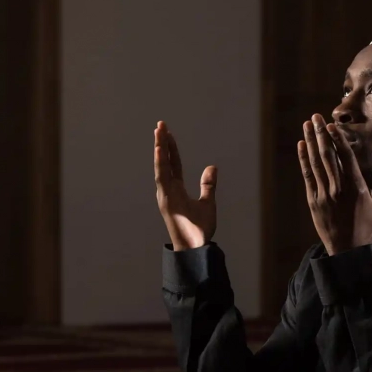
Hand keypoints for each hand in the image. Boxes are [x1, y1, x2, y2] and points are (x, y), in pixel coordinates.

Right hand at [153, 121, 216, 250]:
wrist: (196, 246)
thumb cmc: (199, 229)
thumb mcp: (208, 202)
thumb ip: (208, 185)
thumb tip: (212, 167)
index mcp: (176, 189)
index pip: (173, 164)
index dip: (171, 148)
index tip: (168, 133)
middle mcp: (168, 190)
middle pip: (165, 161)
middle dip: (162, 142)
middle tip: (160, 124)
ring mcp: (165, 194)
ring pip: (161, 166)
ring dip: (159, 147)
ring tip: (158, 130)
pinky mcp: (165, 199)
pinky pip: (162, 177)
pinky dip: (160, 162)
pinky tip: (159, 148)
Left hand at [298, 114, 371, 255]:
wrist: (347, 250)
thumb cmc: (368, 227)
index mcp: (356, 187)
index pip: (345, 157)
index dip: (337, 139)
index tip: (331, 125)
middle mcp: (338, 188)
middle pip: (328, 156)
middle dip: (321, 134)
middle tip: (316, 117)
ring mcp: (324, 194)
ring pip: (316, 163)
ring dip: (310, 142)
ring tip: (307, 125)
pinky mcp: (313, 201)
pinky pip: (308, 176)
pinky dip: (304, 160)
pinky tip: (301, 146)